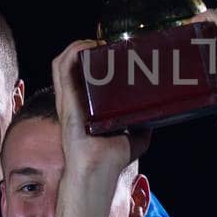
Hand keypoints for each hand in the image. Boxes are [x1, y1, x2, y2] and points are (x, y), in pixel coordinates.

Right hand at [50, 40, 149, 177]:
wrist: (98, 174)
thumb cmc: (110, 161)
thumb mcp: (133, 140)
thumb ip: (141, 128)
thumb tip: (155, 119)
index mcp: (85, 107)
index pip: (80, 75)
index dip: (89, 58)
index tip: (109, 49)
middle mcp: (73, 101)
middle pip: (68, 64)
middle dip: (83, 47)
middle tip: (104, 43)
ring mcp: (67, 101)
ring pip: (61, 64)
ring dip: (76, 47)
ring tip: (94, 42)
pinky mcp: (67, 103)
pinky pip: (62, 72)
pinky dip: (72, 54)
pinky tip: (85, 46)